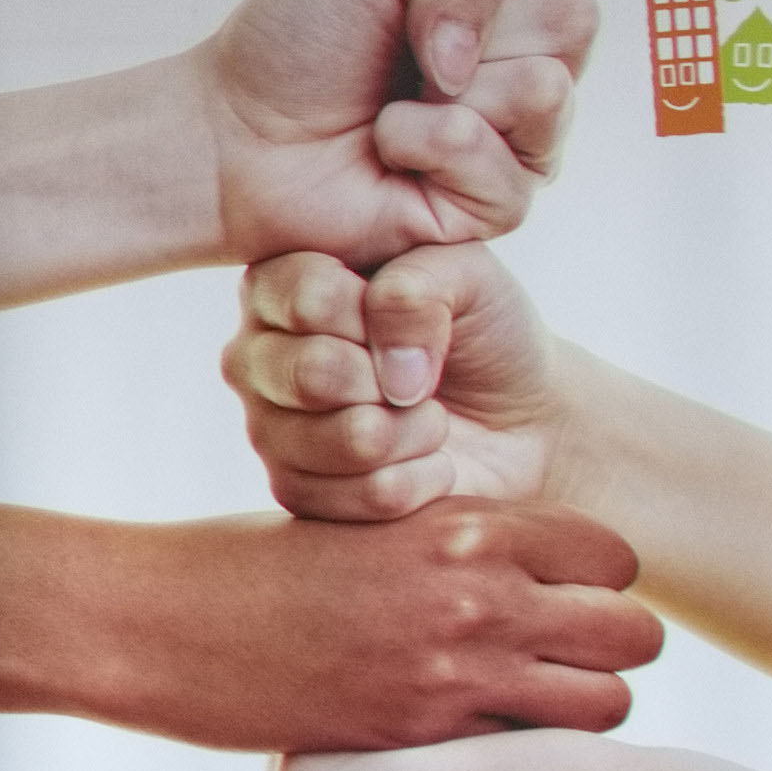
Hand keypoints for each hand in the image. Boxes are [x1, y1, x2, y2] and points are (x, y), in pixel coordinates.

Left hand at [199, 0, 593, 272]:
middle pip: (574, 18)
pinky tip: (388, 147)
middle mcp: (527, 62)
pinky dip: (429, 143)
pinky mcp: (495, 204)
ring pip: (550, 89)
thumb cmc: (299, 37)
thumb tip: (476, 54)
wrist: (237, 127)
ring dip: (452, 88)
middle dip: (473, 24)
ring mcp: (518, 136)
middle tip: (407, 51)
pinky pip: (508, 167)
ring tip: (394, 102)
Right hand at [210, 500, 662, 744]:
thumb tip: (519, 576)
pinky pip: (533, 749)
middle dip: (616, 649)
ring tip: (539, 710)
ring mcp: (455, 668)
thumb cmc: (252, 566)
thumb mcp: (364, 525)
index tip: (568, 601)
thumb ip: (449, 544)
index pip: (614, 555)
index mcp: (464, 525)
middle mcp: (477, 592)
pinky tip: (484, 742)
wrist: (164, 623)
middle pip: (634, 631)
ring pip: (607, 702)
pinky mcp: (422, 731)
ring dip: (587, 708)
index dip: (603, 582)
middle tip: (569, 663)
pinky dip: (529, 750)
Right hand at [228, 241, 558, 522]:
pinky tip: (428, 460)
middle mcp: (255, 356)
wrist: (516, 418)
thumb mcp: (467, 274)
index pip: (307, 297)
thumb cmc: (481, 331)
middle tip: (420, 378)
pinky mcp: (295, 493)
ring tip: (431, 418)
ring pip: (346, 440)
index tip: (415, 316)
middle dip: (395, 381)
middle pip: (311, 374)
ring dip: (418, 431)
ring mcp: (266, 430)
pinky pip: (367, 496)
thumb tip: (390, 372)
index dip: (377, 316)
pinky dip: (423, 478)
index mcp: (278, 283)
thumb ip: (416, 289)